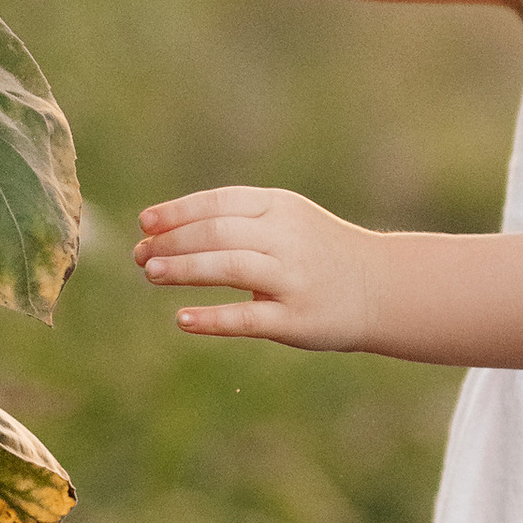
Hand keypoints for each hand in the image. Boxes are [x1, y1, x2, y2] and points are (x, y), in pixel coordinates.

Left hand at [134, 184, 376, 349]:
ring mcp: (293, 278)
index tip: (145, 224)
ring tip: (150, 274)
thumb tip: (163, 231)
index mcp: (280, 208)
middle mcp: (287, 238)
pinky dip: (212, 319)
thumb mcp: (285, 221)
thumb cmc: (318, 253)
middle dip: (172, 242)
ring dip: (184, 269)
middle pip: (217, 232)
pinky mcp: (297, 319)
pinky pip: (248, 317)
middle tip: (141, 257)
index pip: (218, 202)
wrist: (381, 287)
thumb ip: (236, 220)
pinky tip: (183, 320)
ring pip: (229, 267)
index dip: (177, 213)